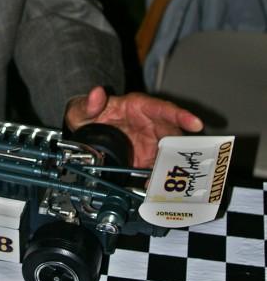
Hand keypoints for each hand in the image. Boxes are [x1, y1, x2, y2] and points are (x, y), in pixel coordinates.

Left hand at [64, 85, 203, 167]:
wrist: (86, 128)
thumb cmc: (89, 113)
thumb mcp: (83, 108)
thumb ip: (89, 104)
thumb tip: (97, 93)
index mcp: (139, 106)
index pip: (163, 108)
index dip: (180, 115)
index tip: (195, 123)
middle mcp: (151, 122)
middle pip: (173, 133)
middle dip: (184, 146)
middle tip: (190, 161)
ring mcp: (151, 140)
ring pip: (170, 152)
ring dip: (173, 165)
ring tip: (176, 178)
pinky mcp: (147, 156)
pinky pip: (158, 167)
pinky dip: (159, 177)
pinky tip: (158, 187)